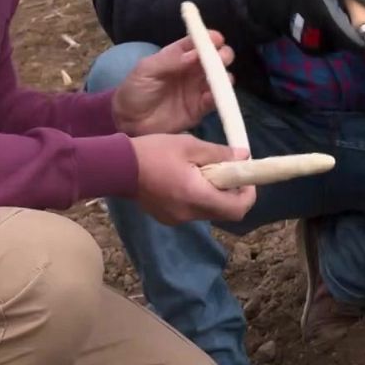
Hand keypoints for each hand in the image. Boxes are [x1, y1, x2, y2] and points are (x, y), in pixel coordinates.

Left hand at [111, 32, 234, 137]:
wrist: (128, 122)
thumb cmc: (134, 91)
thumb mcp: (146, 70)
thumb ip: (169, 60)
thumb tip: (195, 54)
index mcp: (177, 56)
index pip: (197, 43)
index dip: (208, 39)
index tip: (216, 39)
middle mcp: (191, 70)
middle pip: (214, 59)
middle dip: (222, 55)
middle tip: (222, 58)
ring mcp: (197, 89)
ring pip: (219, 79)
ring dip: (224, 76)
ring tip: (221, 78)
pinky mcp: (199, 109)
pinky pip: (215, 101)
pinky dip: (219, 98)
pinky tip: (214, 96)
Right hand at [130, 134, 256, 224]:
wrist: (117, 167)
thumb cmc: (154, 152)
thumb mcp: (189, 145)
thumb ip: (219, 153)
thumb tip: (243, 156)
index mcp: (196, 196)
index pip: (237, 209)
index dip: (247, 194)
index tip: (244, 177)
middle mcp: (189, 214)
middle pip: (223, 212)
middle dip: (230, 193)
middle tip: (224, 170)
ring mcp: (176, 218)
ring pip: (207, 211)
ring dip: (212, 194)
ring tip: (201, 170)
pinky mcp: (166, 217)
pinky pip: (191, 210)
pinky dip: (196, 197)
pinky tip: (184, 178)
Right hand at [248, 0, 364, 54]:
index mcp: (328, 20)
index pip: (355, 42)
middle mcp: (322, 39)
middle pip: (351, 41)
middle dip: (357, 28)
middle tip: (351, 8)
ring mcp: (316, 47)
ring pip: (342, 42)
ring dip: (346, 29)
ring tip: (336, 8)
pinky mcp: (312, 49)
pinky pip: (333, 43)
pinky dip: (336, 32)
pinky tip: (328, 16)